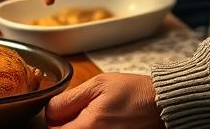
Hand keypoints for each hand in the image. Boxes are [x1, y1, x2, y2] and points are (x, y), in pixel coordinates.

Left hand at [45, 74, 162, 127]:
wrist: (159, 105)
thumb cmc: (132, 92)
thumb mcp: (98, 85)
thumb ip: (70, 99)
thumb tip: (50, 110)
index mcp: (90, 127)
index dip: (52, 120)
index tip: (57, 110)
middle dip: (65, 124)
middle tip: (73, 111)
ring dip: (76, 126)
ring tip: (88, 115)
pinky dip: (88, 128)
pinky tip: (96, 121)